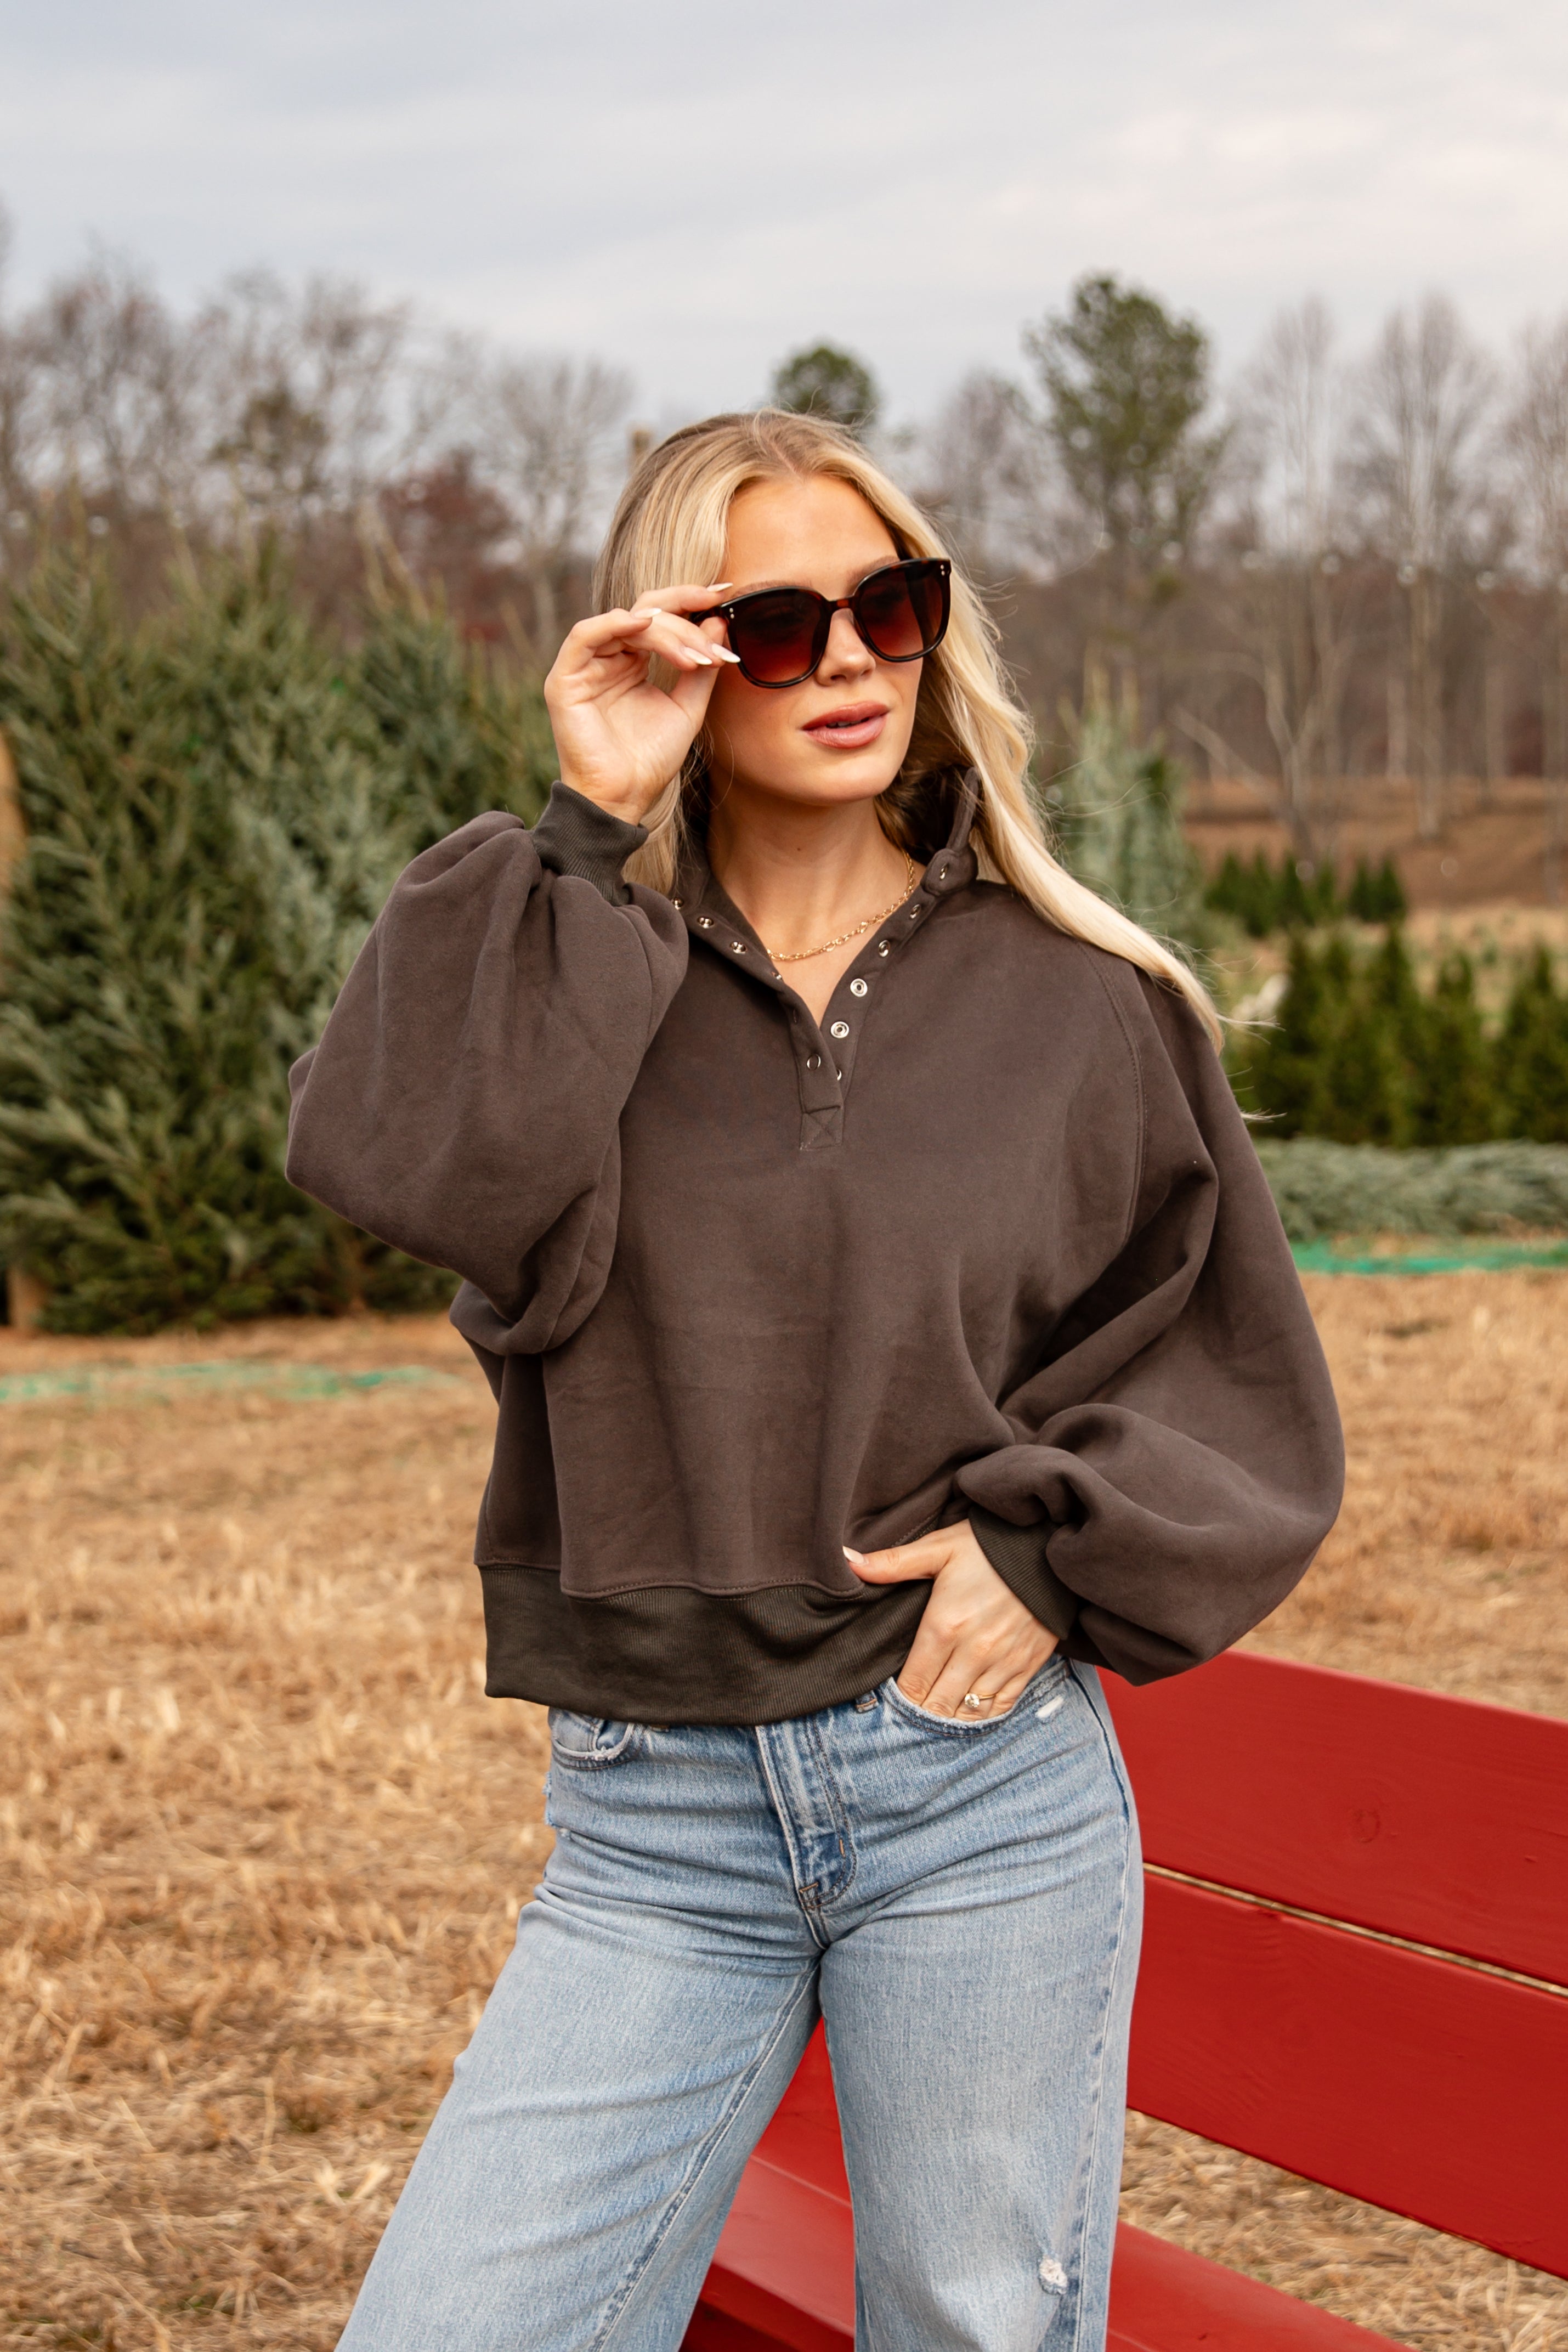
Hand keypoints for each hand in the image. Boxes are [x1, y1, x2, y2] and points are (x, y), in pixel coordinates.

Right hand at [543, 586, 741, 823]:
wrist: (623, 797)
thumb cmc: (650, 759)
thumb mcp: (687, 708)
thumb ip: (701, 667)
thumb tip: (718, 621)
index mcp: (632, 660)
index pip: (659, 616)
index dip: (689, 601)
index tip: (723, 594)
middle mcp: (608, 657)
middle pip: (645, 612)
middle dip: (684, 617)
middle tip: (714, 635)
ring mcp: (585, 666)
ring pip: (625, 622)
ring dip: (665, 632)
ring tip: (695, 658)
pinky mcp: (565, 679)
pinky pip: (584, 635)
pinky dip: (614, 624)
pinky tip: (645, 627)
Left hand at [846, 1523, 1058, 1718]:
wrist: (1047, 1546)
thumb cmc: (989, 1546)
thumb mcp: (937, 1548)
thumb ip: (892, 1563)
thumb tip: (846, 1559)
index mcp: (944, 1625)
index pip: (913, 1683)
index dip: (899, 1698)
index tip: (891, 1699)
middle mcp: (974, 1651)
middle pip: (938, 1704)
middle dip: (921, 1712)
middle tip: (910, 1712)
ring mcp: (1003, 1662)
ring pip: (969, 1711)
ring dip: (950, 1716)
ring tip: (936, 1714)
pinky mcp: (1027, 1665)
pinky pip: (1001, 1706)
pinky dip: (983, 1715)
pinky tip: (969, 1711)